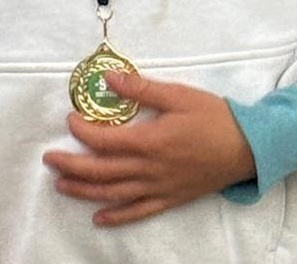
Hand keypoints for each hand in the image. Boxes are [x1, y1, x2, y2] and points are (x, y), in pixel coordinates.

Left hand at [42, 71, 255, 226]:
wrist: (247, 148)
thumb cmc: (213, 117)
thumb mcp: (177, 95)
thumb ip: (141, 89)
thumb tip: (110, 79)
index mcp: (149, 141)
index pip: (104, 140)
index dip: (82, 131)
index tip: (69, 119)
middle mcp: (149, 169)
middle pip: (102, 172)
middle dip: (72, 166)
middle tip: (49, 159)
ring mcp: (159, 188)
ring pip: (114, 194)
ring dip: (84, 191)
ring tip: (62, 185)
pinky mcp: (170, 198)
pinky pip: (138, 212)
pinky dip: (117, 217)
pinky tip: (99, 217)